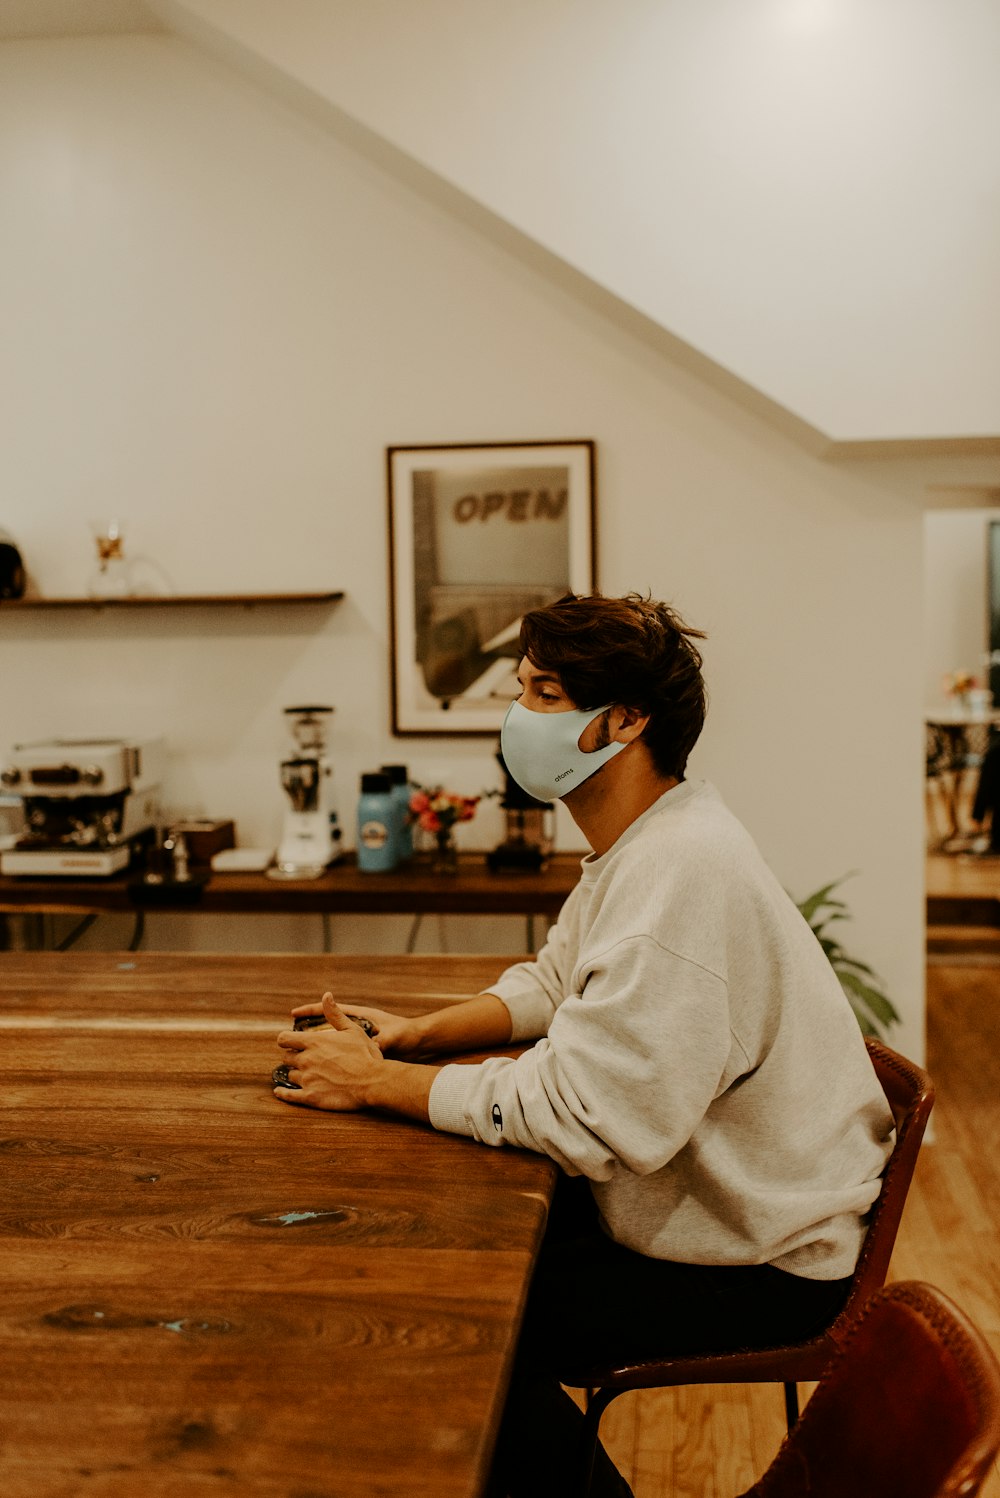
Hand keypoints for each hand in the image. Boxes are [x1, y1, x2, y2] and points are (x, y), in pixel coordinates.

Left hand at [275, 993, 383, 1109]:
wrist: (373, 1082)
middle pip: (286, 1058)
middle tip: (304, 1060)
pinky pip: (289, 1096)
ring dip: (295, 1074)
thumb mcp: (352, 1029)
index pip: (284, 1039)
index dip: (286, 1040)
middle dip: (294, 1058)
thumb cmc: (365, 1054)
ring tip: (305, 1075)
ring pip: (290, 1076)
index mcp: (313, 1042)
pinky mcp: (310, 1097)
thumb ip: (335, 1014)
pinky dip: (282, 1094)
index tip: (291, 1043)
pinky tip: (279, 1092)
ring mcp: (307, 1079)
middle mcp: (306, 1060)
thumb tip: (326, 996)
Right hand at [290, 999, 419, 1056]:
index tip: (293, 1013)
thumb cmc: (405, 1035)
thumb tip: (372, 1043)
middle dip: (307, 1033)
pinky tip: (315, 1072)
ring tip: (296, 1059)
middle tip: (288, 1042)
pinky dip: (327, 1060)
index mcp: (359, 1018)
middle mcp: (355, 1028)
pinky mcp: (360, 1051)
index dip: (310, 1011)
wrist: (417, 1042)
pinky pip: (338, 1055)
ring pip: (329, 1043)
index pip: (330, 1012)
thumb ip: (380, 1038)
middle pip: (325, 1028)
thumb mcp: (391, 1036)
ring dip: (314, 1049)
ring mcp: (356, 1040)